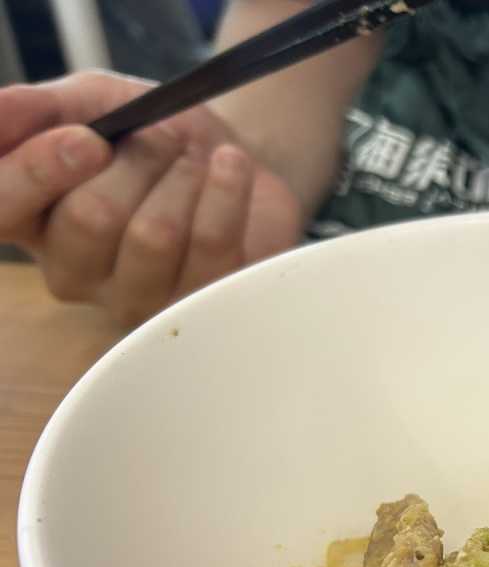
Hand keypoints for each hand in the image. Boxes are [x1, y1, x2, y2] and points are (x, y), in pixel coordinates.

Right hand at [0, 71, 302, 325]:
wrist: (231, 161)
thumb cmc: (153, 139)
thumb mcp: (92, 104)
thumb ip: (38, 109)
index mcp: (28, 220)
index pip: (2, 209)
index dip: (38, 170)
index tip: (89, 139)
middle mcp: (71, 270)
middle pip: (90, 218)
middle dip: (138, 159)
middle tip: (162, 135)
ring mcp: (134, 298)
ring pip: (153, 235)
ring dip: (182, 175)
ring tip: (194, 156)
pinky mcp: (198, 304)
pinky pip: (210, 246)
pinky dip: (225, 192)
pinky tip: (230, 166)